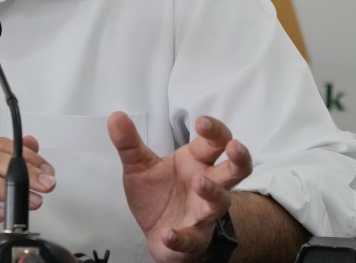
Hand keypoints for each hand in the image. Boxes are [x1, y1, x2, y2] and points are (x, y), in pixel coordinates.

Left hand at [107, 112, 251, 262]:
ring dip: (213, 192)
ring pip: (220, 201)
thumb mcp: (139, 166)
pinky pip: (193, 238)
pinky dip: (181, 237)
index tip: (202, 122)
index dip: (215, 130)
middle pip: (236, 169)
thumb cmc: (158, 194)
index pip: (215, 141)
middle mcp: (207, 184)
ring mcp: (204, 212)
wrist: (156, 232)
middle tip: (233, 146)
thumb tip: (116, 116)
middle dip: (239, 157)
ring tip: (199, 183)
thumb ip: (129, 143)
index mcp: (196, 162)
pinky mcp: (194, 238)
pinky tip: (168, 234)